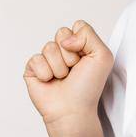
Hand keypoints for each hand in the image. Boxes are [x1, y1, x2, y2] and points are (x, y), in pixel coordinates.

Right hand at [23, 20, 113, 136]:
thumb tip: (65, 38)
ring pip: (49, 46)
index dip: (81, 41)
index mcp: (81, 46)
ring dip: (59, 66)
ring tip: (63, 78)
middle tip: (74, 70)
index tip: (86, 59)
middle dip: (70, 53)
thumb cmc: (88, 87)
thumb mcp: (102, 57)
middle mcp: (64, 51)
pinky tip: (50, 82)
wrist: (72, 110)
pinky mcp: (33, 69)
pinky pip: (35, 59)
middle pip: (61, 32)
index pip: (77, 26)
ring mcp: (47, 59)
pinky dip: (46, 72)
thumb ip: (89, 35)